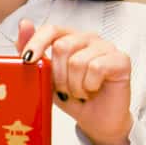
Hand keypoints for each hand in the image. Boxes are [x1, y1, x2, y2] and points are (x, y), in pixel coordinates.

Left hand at [17, 18, 132, 144]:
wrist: (96, 120)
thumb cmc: (71, 96)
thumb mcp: (45, 77)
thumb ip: (34, 52)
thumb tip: (24, 24)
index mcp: (69, 37)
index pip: (50, 29)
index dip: (36, 43)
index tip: (27, 60)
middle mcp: (87, 38)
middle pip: (62, 46)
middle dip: (57, 75)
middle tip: (64, 89)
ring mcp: (106, 47)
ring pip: (78, 61)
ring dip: (74, 85)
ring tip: (80, 92)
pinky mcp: (121, 59)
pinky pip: (96, 68)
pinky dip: (89, 85)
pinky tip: (93, 90)